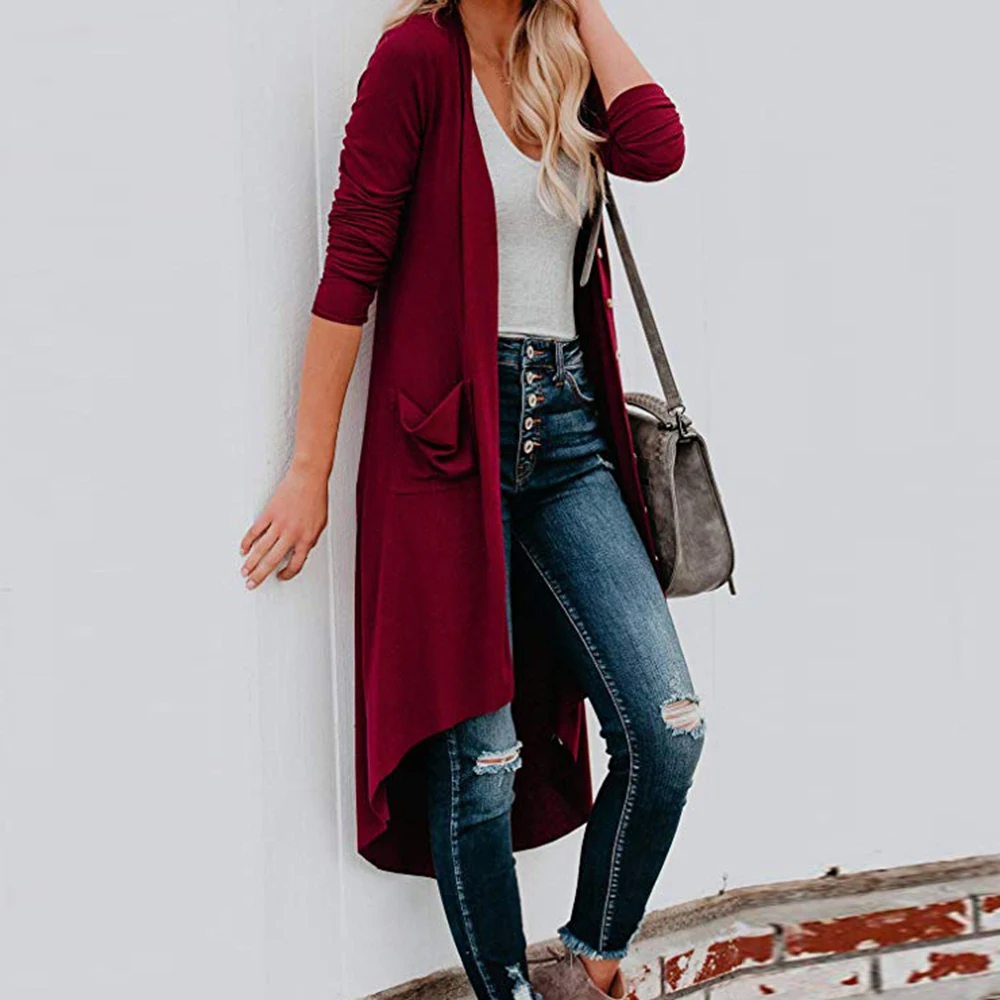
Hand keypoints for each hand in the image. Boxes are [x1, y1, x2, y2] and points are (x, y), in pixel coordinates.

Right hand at [239, 458, 329, 588]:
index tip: (280, 576)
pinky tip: (243, 549)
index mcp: (307, 538)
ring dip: (251, 563)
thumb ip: (310, 539)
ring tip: (244, 571)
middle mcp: (292, 534)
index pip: (296, 564)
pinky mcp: (269, 513)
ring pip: (261, 549)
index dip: (288, 574)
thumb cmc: (316, 498)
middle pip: (273, 561)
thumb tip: (301, 551)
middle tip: (252, 584)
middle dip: (261, 575)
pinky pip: (256, 531)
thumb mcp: (320, 523)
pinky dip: (248, 541)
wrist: (308, 478)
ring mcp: (279, 524)